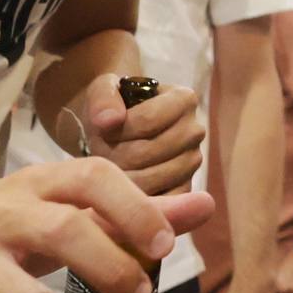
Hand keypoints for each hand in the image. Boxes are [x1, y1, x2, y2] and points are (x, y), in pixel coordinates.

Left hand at [64, 75, 204, 196]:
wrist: (114, 132)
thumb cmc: (111, 109)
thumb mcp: (101, 91)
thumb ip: (103, 98)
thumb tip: (109, 121)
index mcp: (184, 99)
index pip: (148, 120)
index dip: (117, 130)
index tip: (101, 130)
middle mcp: (194, 130)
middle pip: (147, 152)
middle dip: (114, 155)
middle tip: (98, 154)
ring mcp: (192, 162)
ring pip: (151, 179)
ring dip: (121, 177)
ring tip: (107, 168)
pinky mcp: (185, 189)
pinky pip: (161, 201)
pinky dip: (136, 199)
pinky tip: (119, 190)